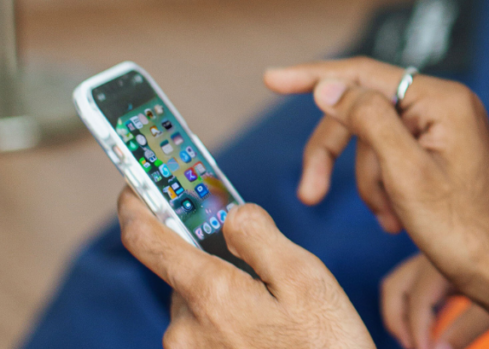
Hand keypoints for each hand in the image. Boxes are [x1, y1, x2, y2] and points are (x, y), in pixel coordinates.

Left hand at [117, 187, 374, 348]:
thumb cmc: (324, 348)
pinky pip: (205, 335)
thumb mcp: (306, 279)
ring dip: (227, 296)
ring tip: (278, 315)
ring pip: (197, 305)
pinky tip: (268, 337)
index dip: (136, 204)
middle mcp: (185, 331)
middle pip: (185, 272)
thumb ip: (261, 236)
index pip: (148, 238)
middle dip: (217, 260)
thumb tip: (232, 214)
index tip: (135, 185)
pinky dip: (230, 324)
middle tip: (265, 270)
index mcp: (210, 295)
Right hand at [264, 59, 488, 301]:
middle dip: (336, 154)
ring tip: (387, 219)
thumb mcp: (405, 175)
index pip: (365, 74)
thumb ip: (369, 121)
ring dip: (369, 183)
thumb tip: (331, 86)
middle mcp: (445, 105)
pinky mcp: (441, 151)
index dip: (314, 76)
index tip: (271, 79)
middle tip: (308, 194)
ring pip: (374, 141)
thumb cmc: (462, 229)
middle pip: (364, 112)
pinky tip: (395, 219)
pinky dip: (384, 188)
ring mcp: (445, 128)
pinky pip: (392, 158)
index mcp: (443, 100)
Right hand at [381, 253, 488, 348]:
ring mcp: (431, 256)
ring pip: (396, 284)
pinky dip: (407, 307)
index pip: (419, 299)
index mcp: (450, 258)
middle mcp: (435, 252)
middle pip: (394, 287)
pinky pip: (407, 284)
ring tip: (417, 343)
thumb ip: (465, 329)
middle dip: (398, 323)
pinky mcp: (434, 264)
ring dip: (399, 315)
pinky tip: (426, 330)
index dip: (417, 333)